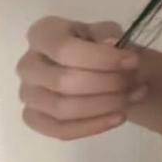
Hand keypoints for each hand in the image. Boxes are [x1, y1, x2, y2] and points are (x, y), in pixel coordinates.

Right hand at [15, 16, 148, 140]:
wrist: (93, 65)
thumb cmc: (97, 44)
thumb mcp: (105, 30)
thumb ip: (107, 35)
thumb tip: (110, 44)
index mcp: (42, 34)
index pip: (65, 49)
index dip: (101, 58)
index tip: (133, 61)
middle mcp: (27, 64)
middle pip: (63, 82)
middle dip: (106, 84)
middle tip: (134, 81)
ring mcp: (27, 94)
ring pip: (62, 109)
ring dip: (103, 106)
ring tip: (132, 97)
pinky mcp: (33, 118)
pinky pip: (60, 131)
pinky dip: (93, 126)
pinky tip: (119, 116)